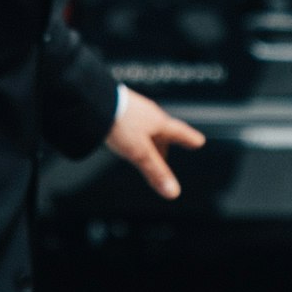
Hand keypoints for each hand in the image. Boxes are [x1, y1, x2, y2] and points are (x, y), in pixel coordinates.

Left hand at [105, 84, 204, 202]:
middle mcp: (149, 114)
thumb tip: (172, 191)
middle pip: (162, 133)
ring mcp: (134, 109)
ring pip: (147, 128)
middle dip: (164, 146)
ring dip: (148, 140)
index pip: (180, 132)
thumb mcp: (139, 152)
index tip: (198, 141)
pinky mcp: (120, 107)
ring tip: (142, 150)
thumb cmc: (119, 121)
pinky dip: (133, 133)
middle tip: (164, 159)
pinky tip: (124, 135)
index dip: (189, 139)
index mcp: (159, 122)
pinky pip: (132, 122)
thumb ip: (156, 171)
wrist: (93, 100)